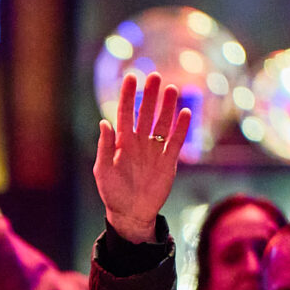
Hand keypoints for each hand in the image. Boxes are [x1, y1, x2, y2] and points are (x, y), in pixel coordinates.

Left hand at [93, 71, 188, 243]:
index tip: (130, 77)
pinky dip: (181, 128)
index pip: (125, 113)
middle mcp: (139, 142)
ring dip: (167, 107)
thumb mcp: (103, 170)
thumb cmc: (113, 193)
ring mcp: (154, 150)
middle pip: (146, 113)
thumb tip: (104, 122)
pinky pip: (176, 142)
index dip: (128, 95)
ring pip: (163, 123)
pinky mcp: (168, 161)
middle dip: (150, 95)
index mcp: (122, 142)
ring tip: (171, 89)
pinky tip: (185, 113)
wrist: (131, 213)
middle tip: (155, 76)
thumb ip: (105, 146)